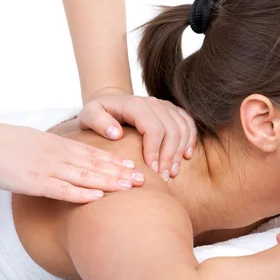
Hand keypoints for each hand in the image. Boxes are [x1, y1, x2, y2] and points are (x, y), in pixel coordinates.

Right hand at [0, 119, 144, 202]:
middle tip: (142, 180)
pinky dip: (82, 193)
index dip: (115, 160)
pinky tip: (98, 197)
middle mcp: (58, 154)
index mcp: (58, 145)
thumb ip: (53, 151)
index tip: (134, 166)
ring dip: (110, 182)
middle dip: (120, 172)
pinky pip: (62, 189)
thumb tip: (67, 160)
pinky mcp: (34, 182)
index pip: (93, 153)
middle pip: (96, 164)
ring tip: (130, 188)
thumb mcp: (35, 142)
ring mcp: (47, 168)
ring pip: (85, 175)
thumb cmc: (4, 144)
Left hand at [79, 88, 197, 179]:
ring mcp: (165, 105)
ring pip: (182, 128)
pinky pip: (188, 124)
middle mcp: (153, 102)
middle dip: (169, 157)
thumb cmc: (98, 113)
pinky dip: (190, 139)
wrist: (111, 102)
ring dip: (180, 152)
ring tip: (172, 172)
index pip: (153, 129)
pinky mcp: (172, 110)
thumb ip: (97, 122)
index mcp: (134, 104)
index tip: (152, 172)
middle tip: (164, 178)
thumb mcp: (88, 115)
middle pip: (171, 130)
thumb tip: (116, 134)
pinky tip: (186, 156)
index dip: (155, 151)